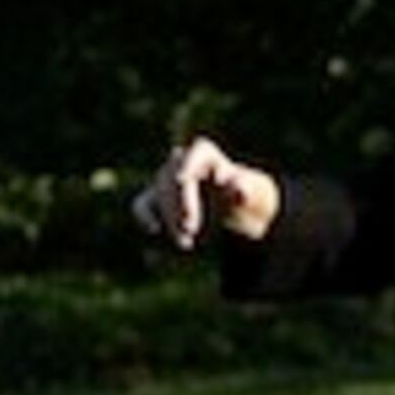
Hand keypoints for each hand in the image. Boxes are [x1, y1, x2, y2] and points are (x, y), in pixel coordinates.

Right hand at [129, 135, 279, 249]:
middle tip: (190, 227)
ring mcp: (165, 178)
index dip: (189, 164)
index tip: (182, 180)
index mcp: (206, 152)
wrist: (233, 208)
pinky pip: (142, 204)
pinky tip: (154, 229)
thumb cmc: (245, 195)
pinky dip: (144, 215)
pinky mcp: (154, 197)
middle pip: (176, 177)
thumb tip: (239, 190)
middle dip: (182, 203)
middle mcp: (181, 160)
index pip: (196, 152)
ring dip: (171, 218)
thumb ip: (245, 188)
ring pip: (161, 194)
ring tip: (186, 242)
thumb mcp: (252, 192)